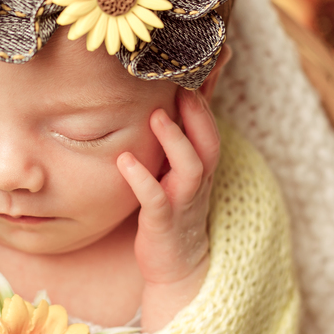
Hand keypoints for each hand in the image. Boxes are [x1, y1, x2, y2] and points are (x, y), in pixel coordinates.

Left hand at [118, 87, 221, 332]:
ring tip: (155, 116)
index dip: (204, 98)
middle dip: (197, 113)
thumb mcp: (177, 172)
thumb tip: (170, 100)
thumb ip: (176, 140)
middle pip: (209, 141)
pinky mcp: (163, 223)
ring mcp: (182, 202)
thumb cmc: (172, 209)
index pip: (209, 126)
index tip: (191, 67)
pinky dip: (142, 180)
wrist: (176, 266)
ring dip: (175, 141)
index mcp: (200, 166)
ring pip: (191, 167)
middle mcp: (197, 181)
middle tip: (179, 85)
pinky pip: (156, 200)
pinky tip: (124, 161)